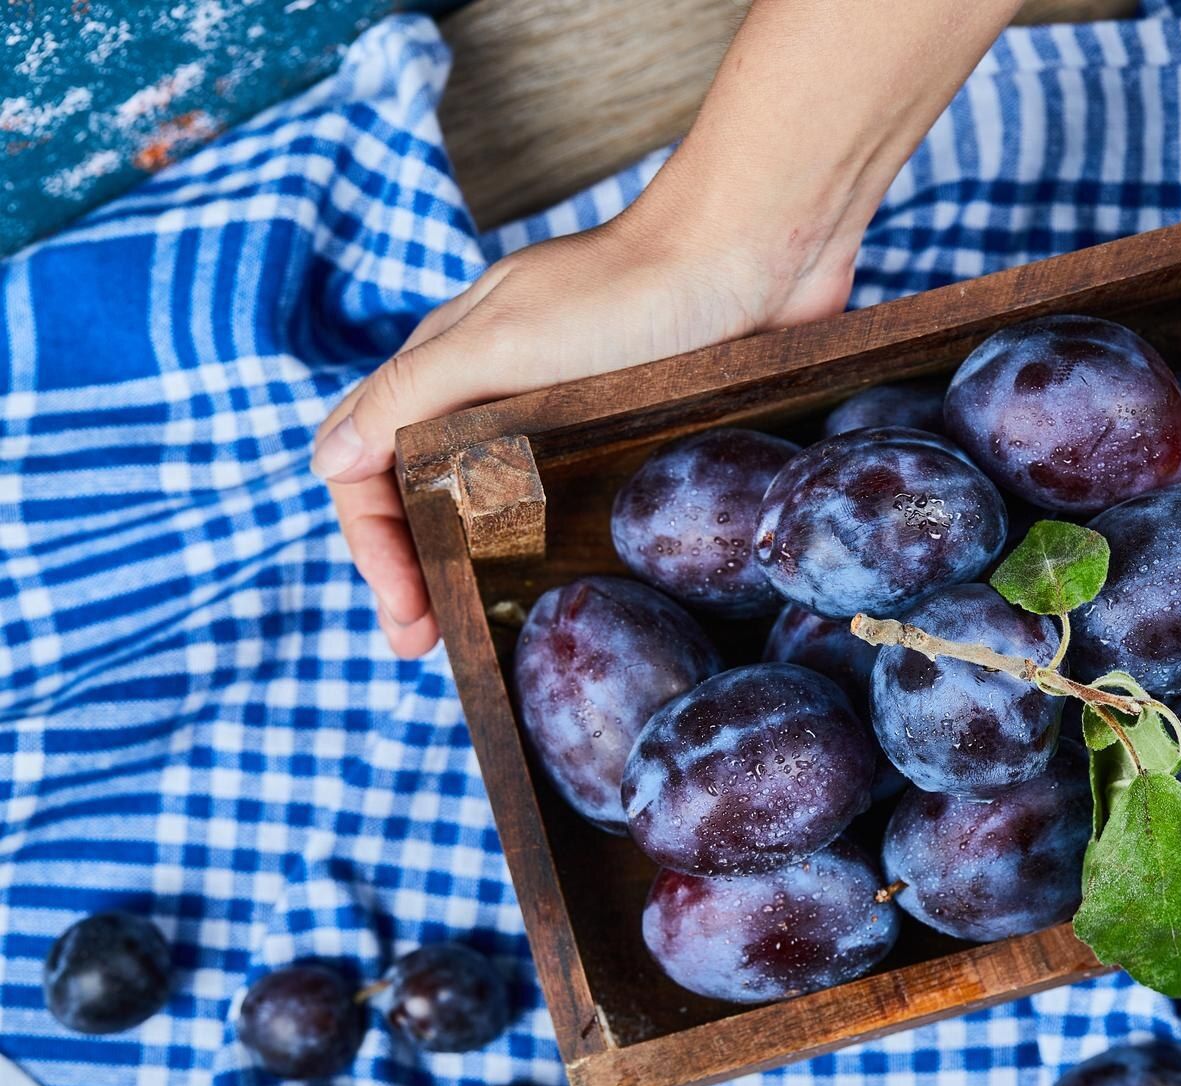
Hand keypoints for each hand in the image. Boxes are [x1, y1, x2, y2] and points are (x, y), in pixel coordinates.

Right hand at [312, 205, 850, 657]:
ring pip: (493, 502)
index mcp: (449, 367)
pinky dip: (546, 547)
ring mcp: (564, 415)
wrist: (758, 254)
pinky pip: (571, 501)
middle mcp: (497, 394)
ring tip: (481, 629)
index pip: (369, 467)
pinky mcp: (629, 433)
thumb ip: (413, 395)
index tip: (405, 615)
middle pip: (422, 493)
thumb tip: (329, 460)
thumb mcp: (504, 340)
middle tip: (427, 644)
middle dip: (412, 570)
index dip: (373, 545)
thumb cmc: (631, 289)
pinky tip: (560, 586)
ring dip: (473, 566)